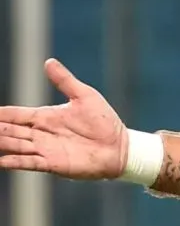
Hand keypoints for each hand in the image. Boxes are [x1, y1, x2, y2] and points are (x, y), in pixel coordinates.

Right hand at [0, 59, 126, 178]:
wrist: (120, 147)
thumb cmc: (104, 121)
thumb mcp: (84, 96)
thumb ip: (64, 81)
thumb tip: (48, 61)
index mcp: (44, 117)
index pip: (14, 114)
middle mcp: (40, 134)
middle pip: (9, 130)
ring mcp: (45, 149)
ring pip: (15, 145)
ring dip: (1, 143)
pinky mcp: (54, 164)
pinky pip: (30, 163)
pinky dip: (15, 161)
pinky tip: (1, 161)